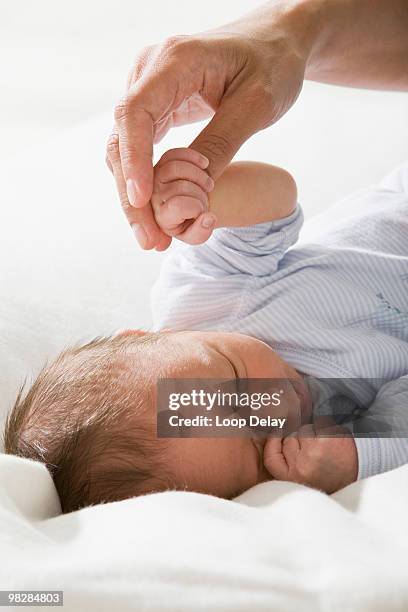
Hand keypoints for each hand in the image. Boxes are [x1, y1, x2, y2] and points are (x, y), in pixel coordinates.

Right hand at [107, 2, 308, 248]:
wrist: (273, 42)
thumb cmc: (272, 64)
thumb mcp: (257, 105)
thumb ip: (222, 142)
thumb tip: (192, 192)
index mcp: (174, 61)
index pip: (137, 112)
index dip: (134, 159)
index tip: (141, 200)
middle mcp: (150, 72)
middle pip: (123, 138)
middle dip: (132, 194)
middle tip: (150, 240)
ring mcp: (148, 89)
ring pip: (125, 148)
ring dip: (135, 196)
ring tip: (153, 239)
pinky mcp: (155, 106)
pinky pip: (138, 148)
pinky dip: (144, 183)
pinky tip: (155, 215)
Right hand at [263, 423, 358, 493]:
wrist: (362, 471)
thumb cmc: (331, 475)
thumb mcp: (304, 478)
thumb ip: (288, 462)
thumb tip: (276, 432)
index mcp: (293, 479)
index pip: (271, 458)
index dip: (272, 443)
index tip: (276, 433)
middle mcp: (301, 467)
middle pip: (288, 440)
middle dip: (299, 439)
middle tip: (315, 449)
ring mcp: (313, 452)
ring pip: (302, 430)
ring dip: (313, 432)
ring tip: (326, 445)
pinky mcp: (326, 439)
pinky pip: (318, 423)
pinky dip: (326, 426)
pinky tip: (334, 438)